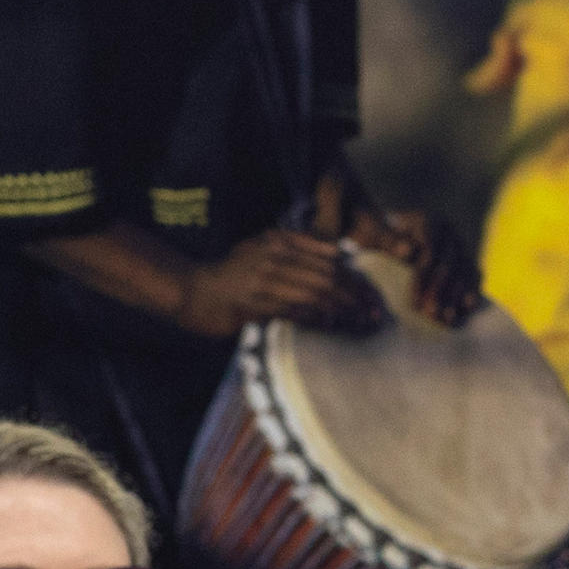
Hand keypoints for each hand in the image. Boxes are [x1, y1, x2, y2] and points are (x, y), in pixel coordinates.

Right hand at [173, 226, 378, 340]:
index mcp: (278, 241)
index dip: (353, 278)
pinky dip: (317, 320)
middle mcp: (274, 256)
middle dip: (355, 296)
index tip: (371, 295)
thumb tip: (337, 254)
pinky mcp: (256, 303)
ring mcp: (265, 280)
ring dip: (342, 310)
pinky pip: (296, 312)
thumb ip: (298, 247)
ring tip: (361, 322)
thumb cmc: (232, 274)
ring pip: (316, 294)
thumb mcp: (262, 248)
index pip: (328, 259)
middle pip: (327, 276)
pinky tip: (333, 327)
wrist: (193, 290)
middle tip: (374, 312)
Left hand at [341, 205, 483, 328]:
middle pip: (448, 263)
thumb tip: (408, 251)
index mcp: (428, 221)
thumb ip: (389, 241)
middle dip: (440, 292)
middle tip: (430, 314)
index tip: (413, 302)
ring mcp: (459, 245)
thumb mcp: (376, 236)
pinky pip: (474, 275)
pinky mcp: (466, 259)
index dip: (423, 278)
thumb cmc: (379, 238)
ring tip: (447, 319)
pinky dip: (471, 291)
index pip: (429, 251)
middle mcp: (448, 231)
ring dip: (456, 297)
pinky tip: (466, 309)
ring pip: (464, 271)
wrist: (391, 237)